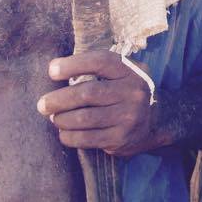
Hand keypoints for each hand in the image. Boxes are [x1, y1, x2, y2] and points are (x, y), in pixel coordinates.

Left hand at [37, 50, 166, 156]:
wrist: (159, 119)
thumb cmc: (129, 90)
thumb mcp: (125, 72)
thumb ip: (100, 68)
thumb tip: (58, 68)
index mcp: (131, 71)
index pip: (100, 62)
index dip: (73, 64)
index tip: (51, 70)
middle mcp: (132, 92)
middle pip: (88, 93)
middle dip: (59, 99)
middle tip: (42, 103)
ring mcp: (128, 117)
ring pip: (84, 118)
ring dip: (61, 119)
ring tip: (53, 117)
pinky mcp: (121, 139)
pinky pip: (86, 139)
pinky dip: (69, 136)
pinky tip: (63, 132)